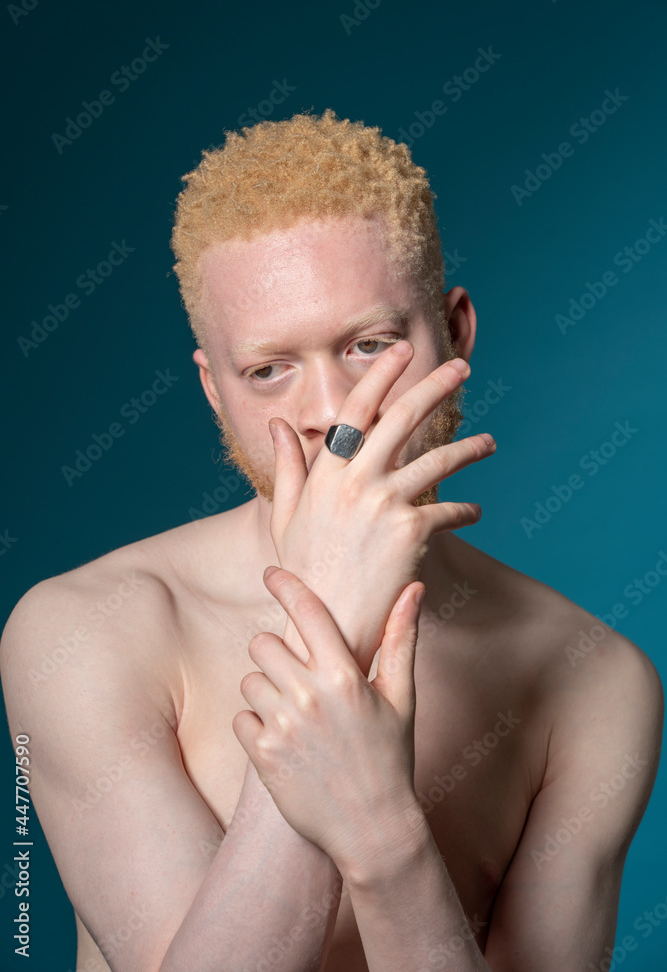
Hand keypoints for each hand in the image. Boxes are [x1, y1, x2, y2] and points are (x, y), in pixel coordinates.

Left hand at [232, 566, 427, 880]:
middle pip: (264, 643)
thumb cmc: (390, 757)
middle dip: (275, 653)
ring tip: (293, 712)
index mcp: (345, 676)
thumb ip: (402, 639)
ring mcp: (283, 725)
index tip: (271, 572)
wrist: (371, 827)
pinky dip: (254, 723)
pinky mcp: (262, 754)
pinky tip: (283, 739)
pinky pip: (240, 716)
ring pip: (249, 678)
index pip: (308, 612)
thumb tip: (414, 588)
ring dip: (265, 688)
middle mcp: (310, 695)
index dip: (286, 585)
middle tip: (295, 675)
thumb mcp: (402, 698)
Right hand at [269, 342, 495, 673]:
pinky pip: (449, 509)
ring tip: (489, 444)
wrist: (327, 625)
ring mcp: (384, 503)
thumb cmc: (304, 572)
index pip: (355, 407)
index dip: (381, 373)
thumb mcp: (287, 517)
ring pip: (439, 460)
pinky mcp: (411, 531)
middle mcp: (355, 480)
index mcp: (325, 472)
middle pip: (402, 417)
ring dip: (471, 448)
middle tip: (463, 368)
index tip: (401, 348)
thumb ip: (289, 467)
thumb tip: (280, 424)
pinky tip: (473, 511)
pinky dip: (465, 509)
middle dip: (436, 385)